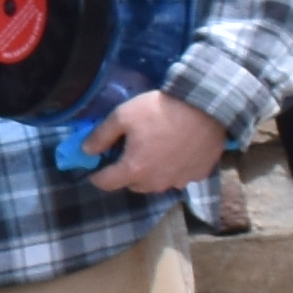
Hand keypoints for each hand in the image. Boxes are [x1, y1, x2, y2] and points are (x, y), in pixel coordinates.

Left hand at [81, 90, 227, 201]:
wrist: (207, 108)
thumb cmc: (160, 110)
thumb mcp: (123, 116)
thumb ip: (100, 135)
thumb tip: (86, 151)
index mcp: (134, 170)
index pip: (105, 183)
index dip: (96, 175)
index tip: (96, 166)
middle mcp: (155, 183)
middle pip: (131, 184)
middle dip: (125, 172)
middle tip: (129, 151)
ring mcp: (179, 182)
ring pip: (155, 183)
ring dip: (149, 172)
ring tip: (154, 150)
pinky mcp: (197, 176)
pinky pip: (178, 177)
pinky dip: (173, 169)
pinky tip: (176, 150)